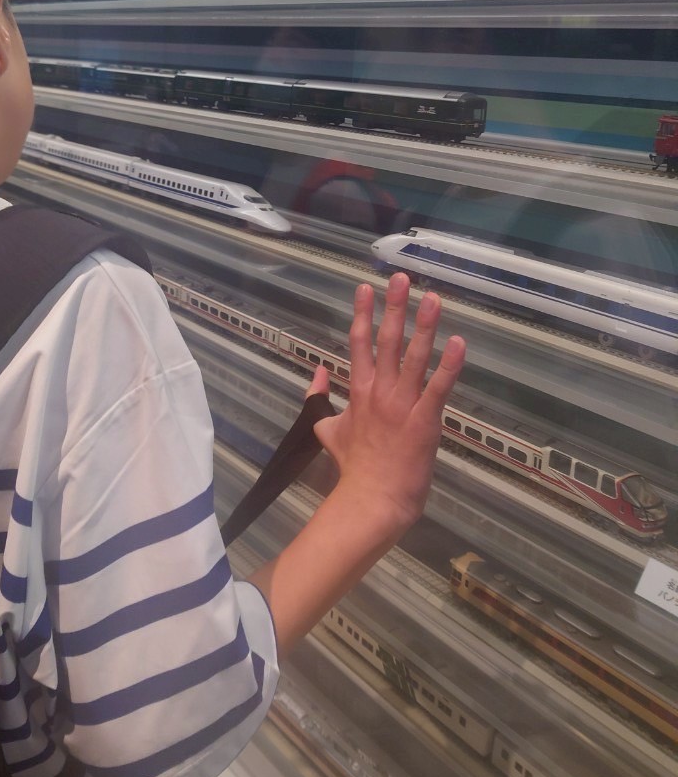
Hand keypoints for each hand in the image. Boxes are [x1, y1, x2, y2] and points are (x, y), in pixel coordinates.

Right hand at [307, 273, 464, 537]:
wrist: (371, 499)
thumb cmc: (354, 466)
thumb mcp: (327, 429)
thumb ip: (319, 398)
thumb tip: (316, 372)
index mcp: (358, 390)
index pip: (358, 343)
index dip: (362, 312)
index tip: (366, 287)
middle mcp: (380, 391)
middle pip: (387, 340)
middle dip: (394, 306)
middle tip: (401, 278)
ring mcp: (403, 404)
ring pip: (414, 356)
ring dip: (424, 325)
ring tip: (432, 297)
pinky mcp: (425, 420)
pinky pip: (439, 387)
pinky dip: (449, 364)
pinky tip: (459, 342)